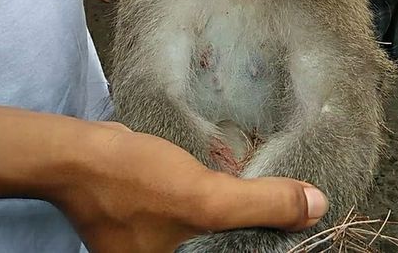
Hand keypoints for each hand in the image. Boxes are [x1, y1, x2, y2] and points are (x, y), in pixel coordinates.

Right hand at [58, 122, 328, 252]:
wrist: (79, 153)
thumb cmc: (134, 181)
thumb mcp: (204, 199)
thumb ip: (261, 205)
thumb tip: (318, 206)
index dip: (270, 249)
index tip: (299, 236)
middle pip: (228, 251)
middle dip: (259, 235)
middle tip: (295, 216)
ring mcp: (160, 246)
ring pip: (216, 238)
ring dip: (242, 219)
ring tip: (276, 204)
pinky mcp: (157, 220)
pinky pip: (200, 220)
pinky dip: (220, 205)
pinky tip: (240, 189)